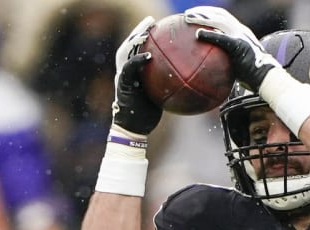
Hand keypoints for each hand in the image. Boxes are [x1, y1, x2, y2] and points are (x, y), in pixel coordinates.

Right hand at [111, 16, 161, 136]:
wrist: (133, 128)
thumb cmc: (147, 115)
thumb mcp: (160, 96)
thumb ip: (166, 84)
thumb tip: (187, 79)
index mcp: (133, 71)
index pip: (137, 48)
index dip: (145, 36)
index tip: (156, 27)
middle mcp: (125, 71)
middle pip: (129, 44)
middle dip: (139, 31)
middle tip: (151, 22)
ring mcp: (122, 76)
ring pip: (125, 52)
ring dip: (134, 40)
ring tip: (146, 32)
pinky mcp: (122, 84)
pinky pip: (129, 68)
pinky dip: (137, 61)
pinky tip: (148, 56)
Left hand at [183, 6, 278, 89]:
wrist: (266, 78)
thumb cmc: (253, 76)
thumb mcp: (237, 65)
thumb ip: (225, 61)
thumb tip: (210, 69)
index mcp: (241, 33)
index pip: (224, 17)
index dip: (210, 14)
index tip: (197, 15)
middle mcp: (241, 30)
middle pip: (220, 14)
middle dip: (203, 11)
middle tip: (187, 15)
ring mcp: (240, 36)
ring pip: (219, 20)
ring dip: (202, 17)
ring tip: (188, 18)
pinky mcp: (238, 45)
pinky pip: (222, 37)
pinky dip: (210, 34)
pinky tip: (198, 34)